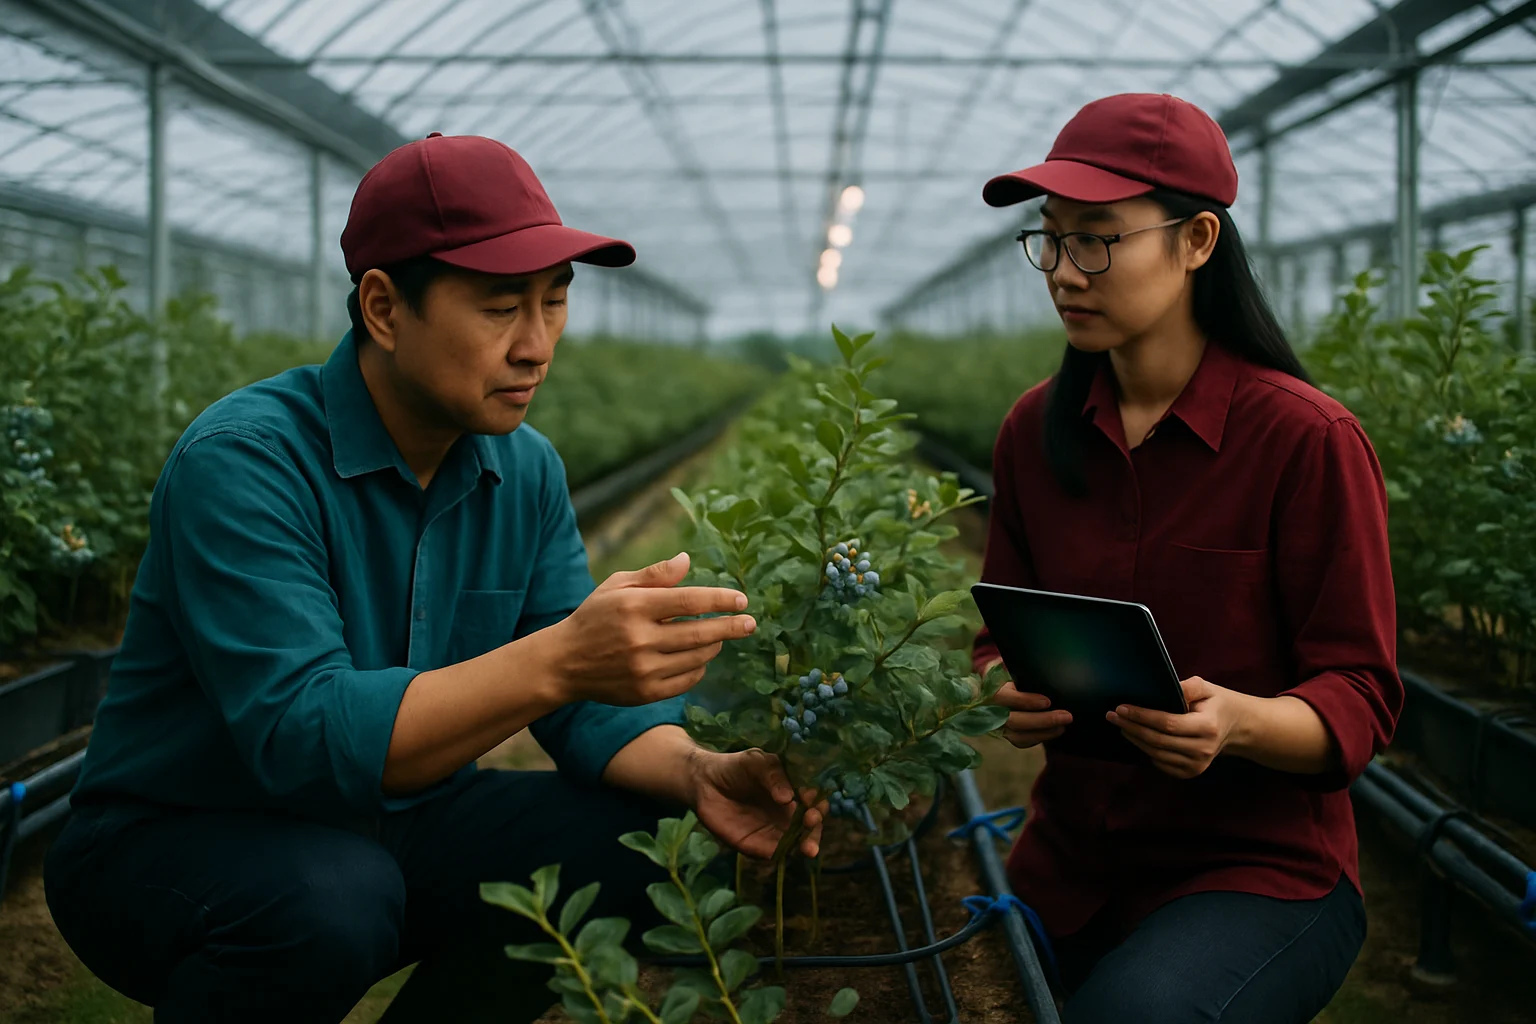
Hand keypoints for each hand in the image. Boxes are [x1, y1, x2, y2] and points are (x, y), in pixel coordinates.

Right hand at [551, 552, 756, 705]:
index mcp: (634, 606)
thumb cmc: (595, 616)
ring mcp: (643, 668)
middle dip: (731, 627)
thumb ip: (654, 574)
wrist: (564, 662)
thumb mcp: (617, 585)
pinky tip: (698, 657)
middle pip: (700, 633)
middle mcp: (640, 638)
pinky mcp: (645, 692)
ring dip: (714, 645)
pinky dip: (699, 667)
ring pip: (697, 657)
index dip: (720, 600)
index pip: (689, 601)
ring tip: (720, 637)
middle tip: (750, 623)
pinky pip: (687, 680)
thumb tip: (688, 560)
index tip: (741, 600)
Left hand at [685, 748, 824, 859]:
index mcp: (794, 792)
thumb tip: (788, 797)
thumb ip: (773, 774)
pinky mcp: (756, 845)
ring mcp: (774, 831)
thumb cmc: (734, 768)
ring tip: (808, 847)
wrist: (704, 783)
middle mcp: (788, 814)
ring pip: (796, 843)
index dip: (817, 801)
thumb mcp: (756, 762)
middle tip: (812, 821)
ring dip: (805, 845)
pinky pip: (773, 852)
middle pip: (810, 826)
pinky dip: (781, 853)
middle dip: (816, 827)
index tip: (812, 800)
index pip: (814, 801)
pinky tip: (784, 851)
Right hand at [992, 679, 1072, 748]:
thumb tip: (1042, 669)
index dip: (1026, 701)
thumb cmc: (1004, 678)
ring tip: (1062, 727)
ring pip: (1018, 736)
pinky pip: (1021, 742)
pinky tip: (1053, 732)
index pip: (1005, 698)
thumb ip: (1019, 673)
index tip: (1047, 701)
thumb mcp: (1007, 671)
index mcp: (990, 691)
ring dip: (1044, 733)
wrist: (989, 691)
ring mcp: (996, 726)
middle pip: (1014, 722)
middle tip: (1066, 716)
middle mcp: (990, 711)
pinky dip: (1038, 738)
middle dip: (1042, 721)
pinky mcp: (1004, 735)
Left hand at [1107, 675, 1244, 777]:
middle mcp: (1204, 749)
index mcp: (1208, 727)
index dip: (1142, 716)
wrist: (1237, 727)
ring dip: (1135, 739)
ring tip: (1121, 725)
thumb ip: (1188, 687)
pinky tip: (1137, 738)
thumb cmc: (1217, 704)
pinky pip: (1162, 764)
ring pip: (1156, 754)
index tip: (1121, 708)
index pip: (1167, 723)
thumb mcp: (1207, 688)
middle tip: (1112, 715)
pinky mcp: (1192, 772)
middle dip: (1131, 727)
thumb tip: (1166, 688)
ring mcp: (1198, 764)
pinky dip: (1146, 752)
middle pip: (1158, 740)